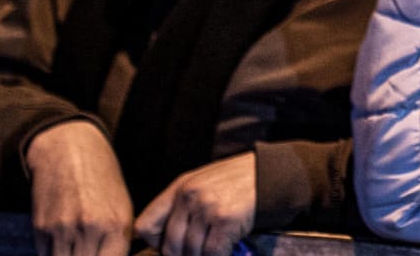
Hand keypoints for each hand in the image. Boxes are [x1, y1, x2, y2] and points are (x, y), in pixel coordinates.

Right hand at [25, 121, 132, 255]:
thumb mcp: (122, 208)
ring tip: (75, 245)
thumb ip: (119, 241)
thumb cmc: (101, 181)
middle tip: (87, 248)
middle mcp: (91, 228)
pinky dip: (52, 252)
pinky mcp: (41, 227)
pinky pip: (45, 255)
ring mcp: (64, 229)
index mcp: (117, 225)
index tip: (101, 253)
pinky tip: (61, 239)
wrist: (69, 151)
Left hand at [135, 152, 256, 255]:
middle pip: (170, 245)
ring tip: (214, 250)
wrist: (274, 172)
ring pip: (191, 252)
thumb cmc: (240, 181)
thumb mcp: (204, 184)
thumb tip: (170, 241)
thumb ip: (184, 206)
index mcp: (179, 187)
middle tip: (196, 252)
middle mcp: (189, 197)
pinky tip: (228, 251)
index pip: (145, 226)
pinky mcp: (226, 220)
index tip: (169, 247)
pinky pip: (213, 253)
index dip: (154, 244)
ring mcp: (207, 208)